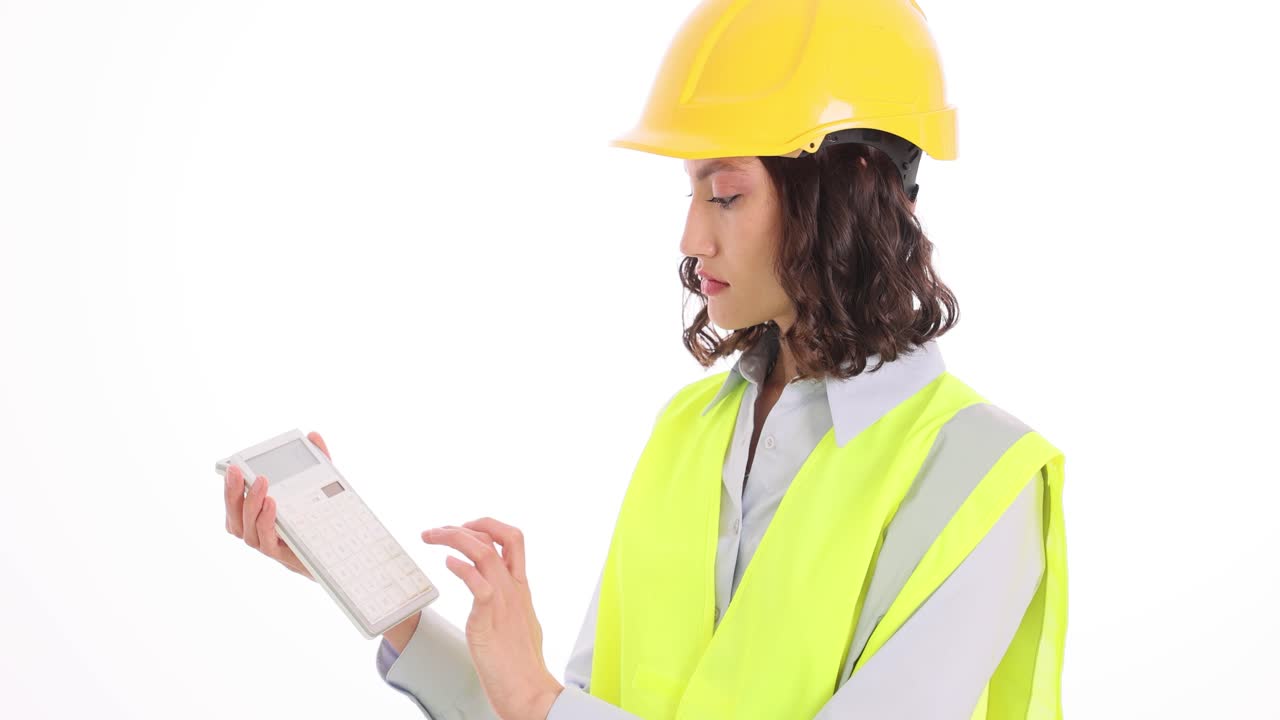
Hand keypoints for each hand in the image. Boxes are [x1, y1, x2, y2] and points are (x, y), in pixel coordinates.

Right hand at [223, 430, 332, 581]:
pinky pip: (265, 541)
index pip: (234, 504)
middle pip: (234, 515)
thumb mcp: (322, 486)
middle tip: (237, 470)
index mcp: (260, 516)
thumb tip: (314, 436)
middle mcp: (257, 532)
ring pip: (245, 529)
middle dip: (232, 492)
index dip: (229, 488)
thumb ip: (318, 462)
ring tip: (261, 482)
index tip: (232, 467)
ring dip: (250, 504)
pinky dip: (265, 522)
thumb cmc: (324, 518)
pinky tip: (273, 505)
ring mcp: (267, 545)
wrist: (343, 553)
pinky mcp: (281, 555)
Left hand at [423, 518, 564, 719]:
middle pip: (497, 537)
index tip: (463, 529)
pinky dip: (460, 568)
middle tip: (436, 530)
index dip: (487, 527)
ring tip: (430, 537)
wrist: (529, 691)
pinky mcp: (489, 619)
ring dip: (453, 537)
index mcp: (521, 587)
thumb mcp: (520, 622)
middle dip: (465, 525)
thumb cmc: (522, 664)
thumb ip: (509, 604)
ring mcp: (504, 601)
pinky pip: (478, 584)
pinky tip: (447, 565)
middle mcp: (514, 588)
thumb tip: (492, 593)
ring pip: (484, 552)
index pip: (511, 539)